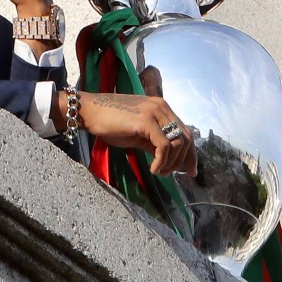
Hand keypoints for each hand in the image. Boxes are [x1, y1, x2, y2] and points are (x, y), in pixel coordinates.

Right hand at [56, 91, 196, 175]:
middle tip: (172, 174)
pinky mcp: (146, 121)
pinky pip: (164, 146)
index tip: (190, 171)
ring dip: (171, 163)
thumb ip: (155, 142)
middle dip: (184, 160)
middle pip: (186, 137)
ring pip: (177, 143)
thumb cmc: (111, 122)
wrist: (91, 112)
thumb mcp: (139, 134)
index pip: (185, 132)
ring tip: (159, 171)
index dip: (191, 153)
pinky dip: (162, 161)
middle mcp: (162, 107)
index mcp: (162, 108)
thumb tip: (170, 159)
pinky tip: (153, 169)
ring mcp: (155, 112)